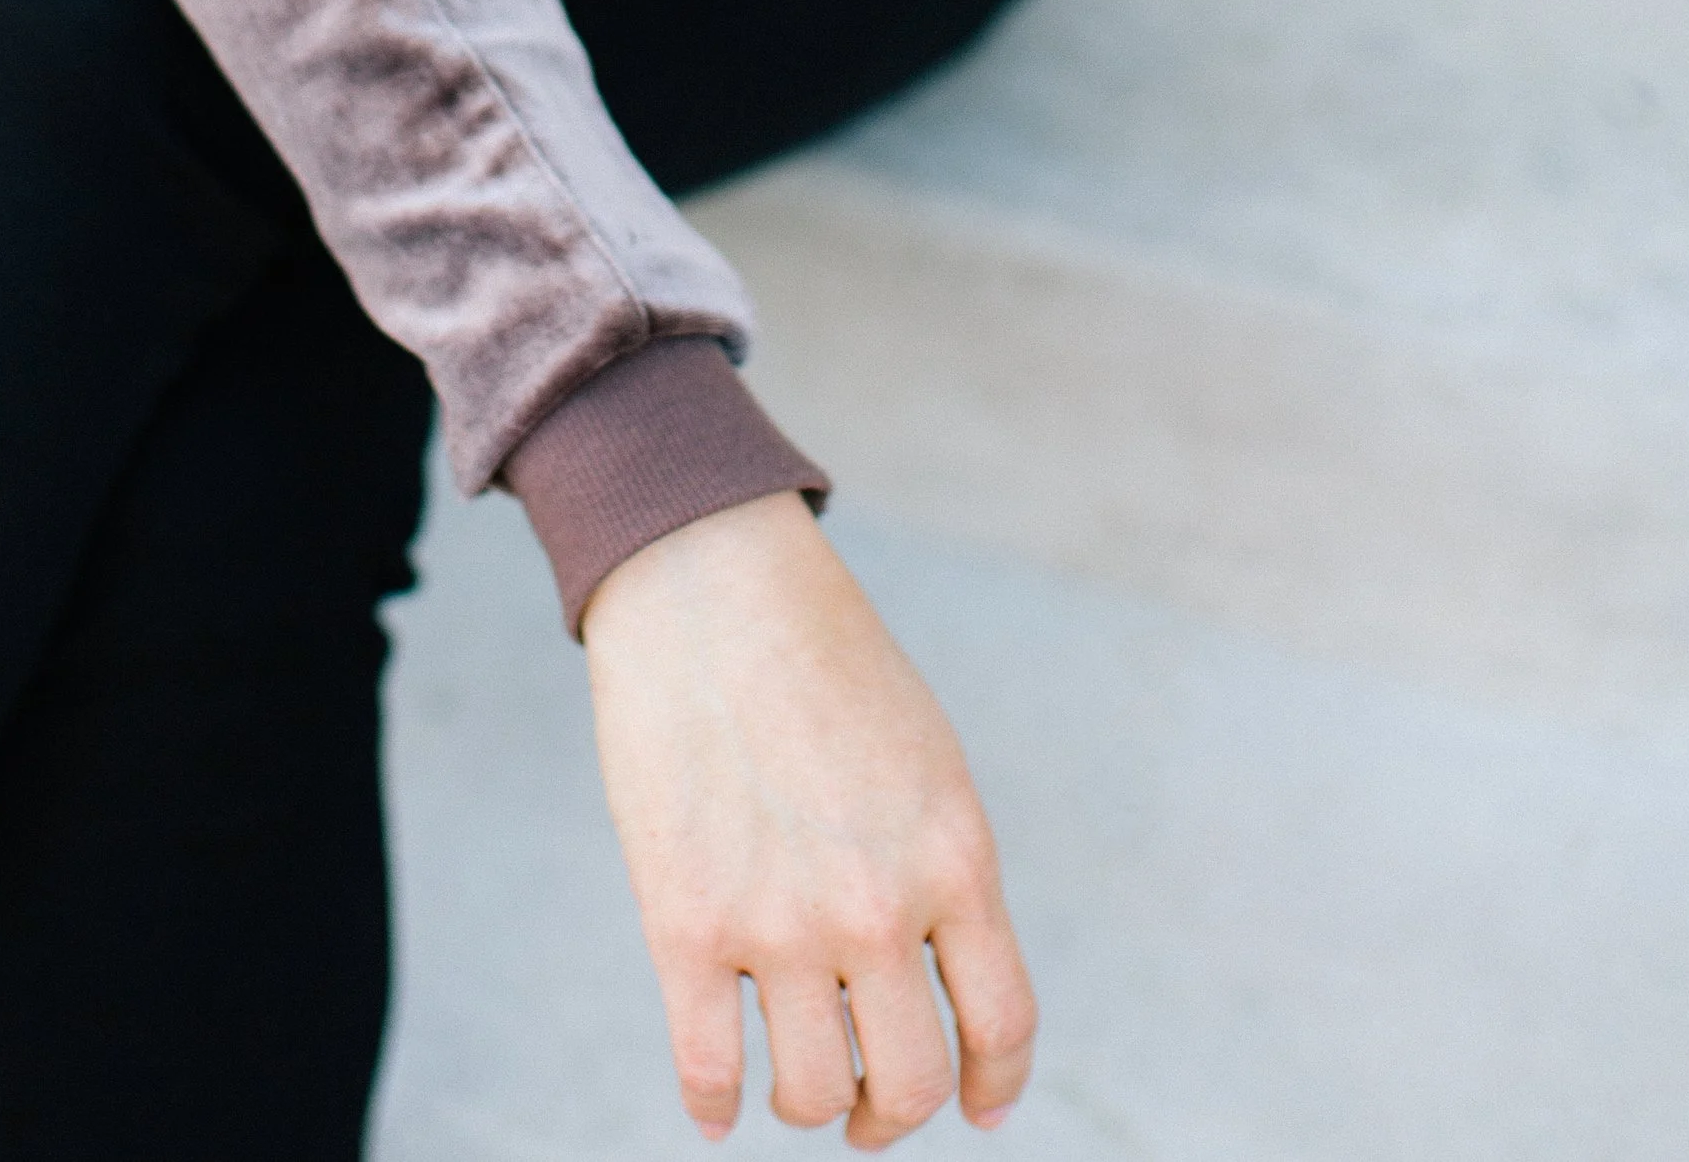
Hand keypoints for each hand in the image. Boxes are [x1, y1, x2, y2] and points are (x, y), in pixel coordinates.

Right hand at [583, 492, 1033, 1145]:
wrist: (714, 581)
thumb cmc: (822, 659)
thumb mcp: (924, 759)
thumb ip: (938, 865)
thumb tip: (941, 973)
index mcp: (955, 858)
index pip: (1002, 1026)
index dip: (991, 1086)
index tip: (974, 1108)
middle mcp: (879, 906)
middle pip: (909, 1082)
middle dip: (888, 1114)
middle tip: (865, 1111)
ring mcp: (781, 921)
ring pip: (812, 1091)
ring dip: (806, 1104)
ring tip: (792, 1084)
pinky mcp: (686, 920)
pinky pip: (708, 1066)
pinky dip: (713, 1105)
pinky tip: (715, 1106)